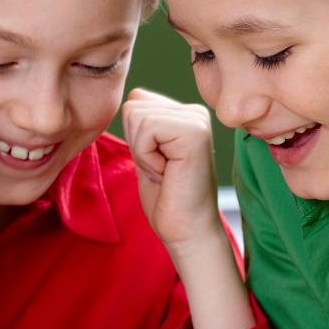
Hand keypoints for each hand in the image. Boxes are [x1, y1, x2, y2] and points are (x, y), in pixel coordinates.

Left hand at [121, 88, 221, 249]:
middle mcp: (195, 111)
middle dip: (136, 144)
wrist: (185, 229)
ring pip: (136, 116)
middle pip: (133, 106)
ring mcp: (197, 119)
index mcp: (184, 114)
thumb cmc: (165, 197)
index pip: (135, 101)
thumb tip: (132, 99)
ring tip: (165, 171)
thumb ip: (141, 125)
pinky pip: (146, 129)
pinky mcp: (195, 131)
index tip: (156, 162)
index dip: (133, 138)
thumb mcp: (146, 152)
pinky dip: (146, 157)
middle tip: (161, 169)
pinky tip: (167, 172)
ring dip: (142, 152)